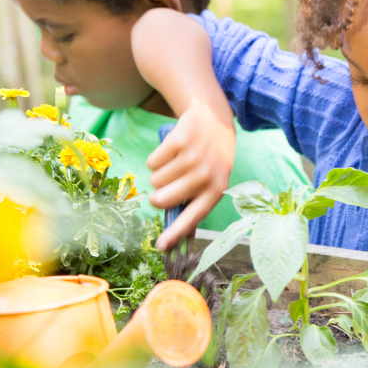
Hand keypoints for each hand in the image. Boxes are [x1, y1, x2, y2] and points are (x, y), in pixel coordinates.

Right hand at [147, 99, 235, 249]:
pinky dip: (157, 158)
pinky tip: (173, 150)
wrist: (214, 121)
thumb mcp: (212, 181)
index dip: (175, 233)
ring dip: (160, 173)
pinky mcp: (178, 141)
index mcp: (215, 190)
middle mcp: (205, 176)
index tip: (160, 246)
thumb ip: (195, 204)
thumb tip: (176, 236)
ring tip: (177, 162)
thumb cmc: (210, 159)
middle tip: (169, 183)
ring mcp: (192, 158)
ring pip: (154, 180)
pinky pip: (152, 162)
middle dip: (157, 195)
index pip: (192, 217)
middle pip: (162, 200)